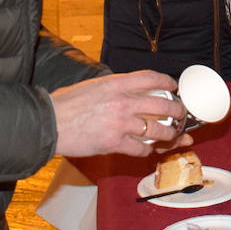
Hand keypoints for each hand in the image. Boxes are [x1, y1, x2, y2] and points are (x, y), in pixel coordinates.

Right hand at [51, 70, 190, 157]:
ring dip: (170, 135)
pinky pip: (141, 148)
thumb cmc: (66, 105)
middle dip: (178, 112)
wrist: (49, 123)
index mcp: (116, 83)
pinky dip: (147, 151)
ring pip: (159, 130)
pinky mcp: (115, 142)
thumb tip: (130, 91)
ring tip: (173, 136)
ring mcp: (121, 123)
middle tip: (181, 115)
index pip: (152, 78)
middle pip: (164, 105)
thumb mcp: (93, 86)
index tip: (174, 87)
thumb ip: (114, 87)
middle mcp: (123, 101)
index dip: (168, 82)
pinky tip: (148, 150)